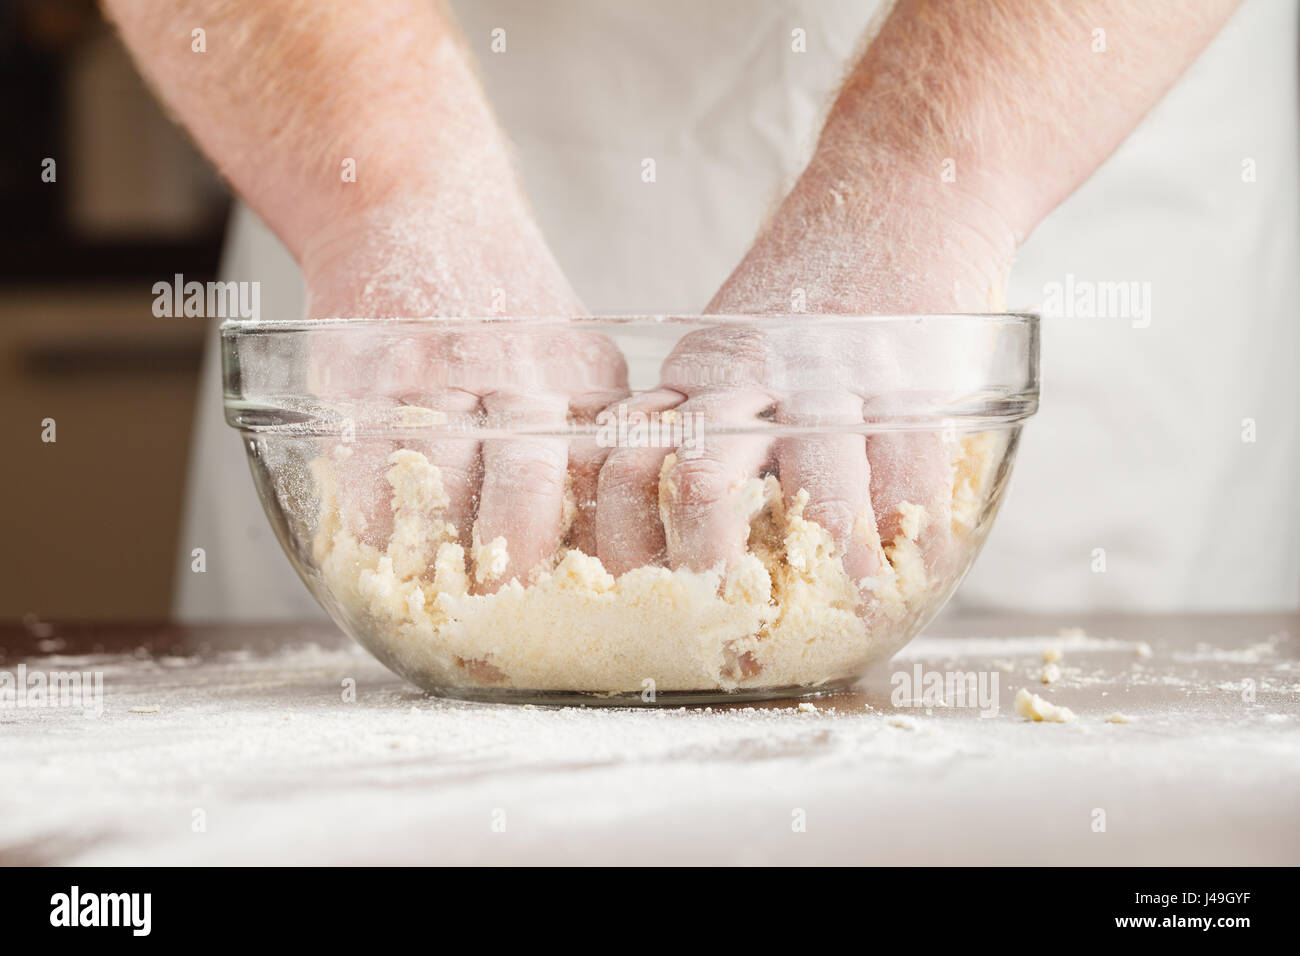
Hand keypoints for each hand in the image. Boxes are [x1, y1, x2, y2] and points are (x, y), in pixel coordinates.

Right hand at [302, 204, 626, 590]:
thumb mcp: (572, 347)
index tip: (583, 598)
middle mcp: (518, 368)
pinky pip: (367, 456)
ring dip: (433, 551)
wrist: (415, 202)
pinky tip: (375, 550)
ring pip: (441, 480)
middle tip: (503, 614)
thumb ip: (583, 428)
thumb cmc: (501, 297)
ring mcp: (439, 366)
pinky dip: (370, 515)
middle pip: (526, 486)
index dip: (591, 547)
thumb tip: (597, 532)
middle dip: (515, 561)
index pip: (598, 478)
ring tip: (433, 597)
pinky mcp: (370, 365)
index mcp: (582, 375)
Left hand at [593, 160, 1012, 590]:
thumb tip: (677, 518)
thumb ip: (706, 419)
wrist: (902, 186)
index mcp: (698, 376)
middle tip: (734, 632)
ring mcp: (836, 376)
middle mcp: (755, 376)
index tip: (640, 601)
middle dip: (716, 574)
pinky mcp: (911, 375)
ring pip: (817, 498)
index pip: (631, 467)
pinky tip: (913, 567)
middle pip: (705, 486)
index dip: (625, 545)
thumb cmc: (814, 282)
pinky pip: (912, 477)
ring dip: (834, 575)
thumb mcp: (732, 342)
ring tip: (847, 614)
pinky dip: (914, 538)